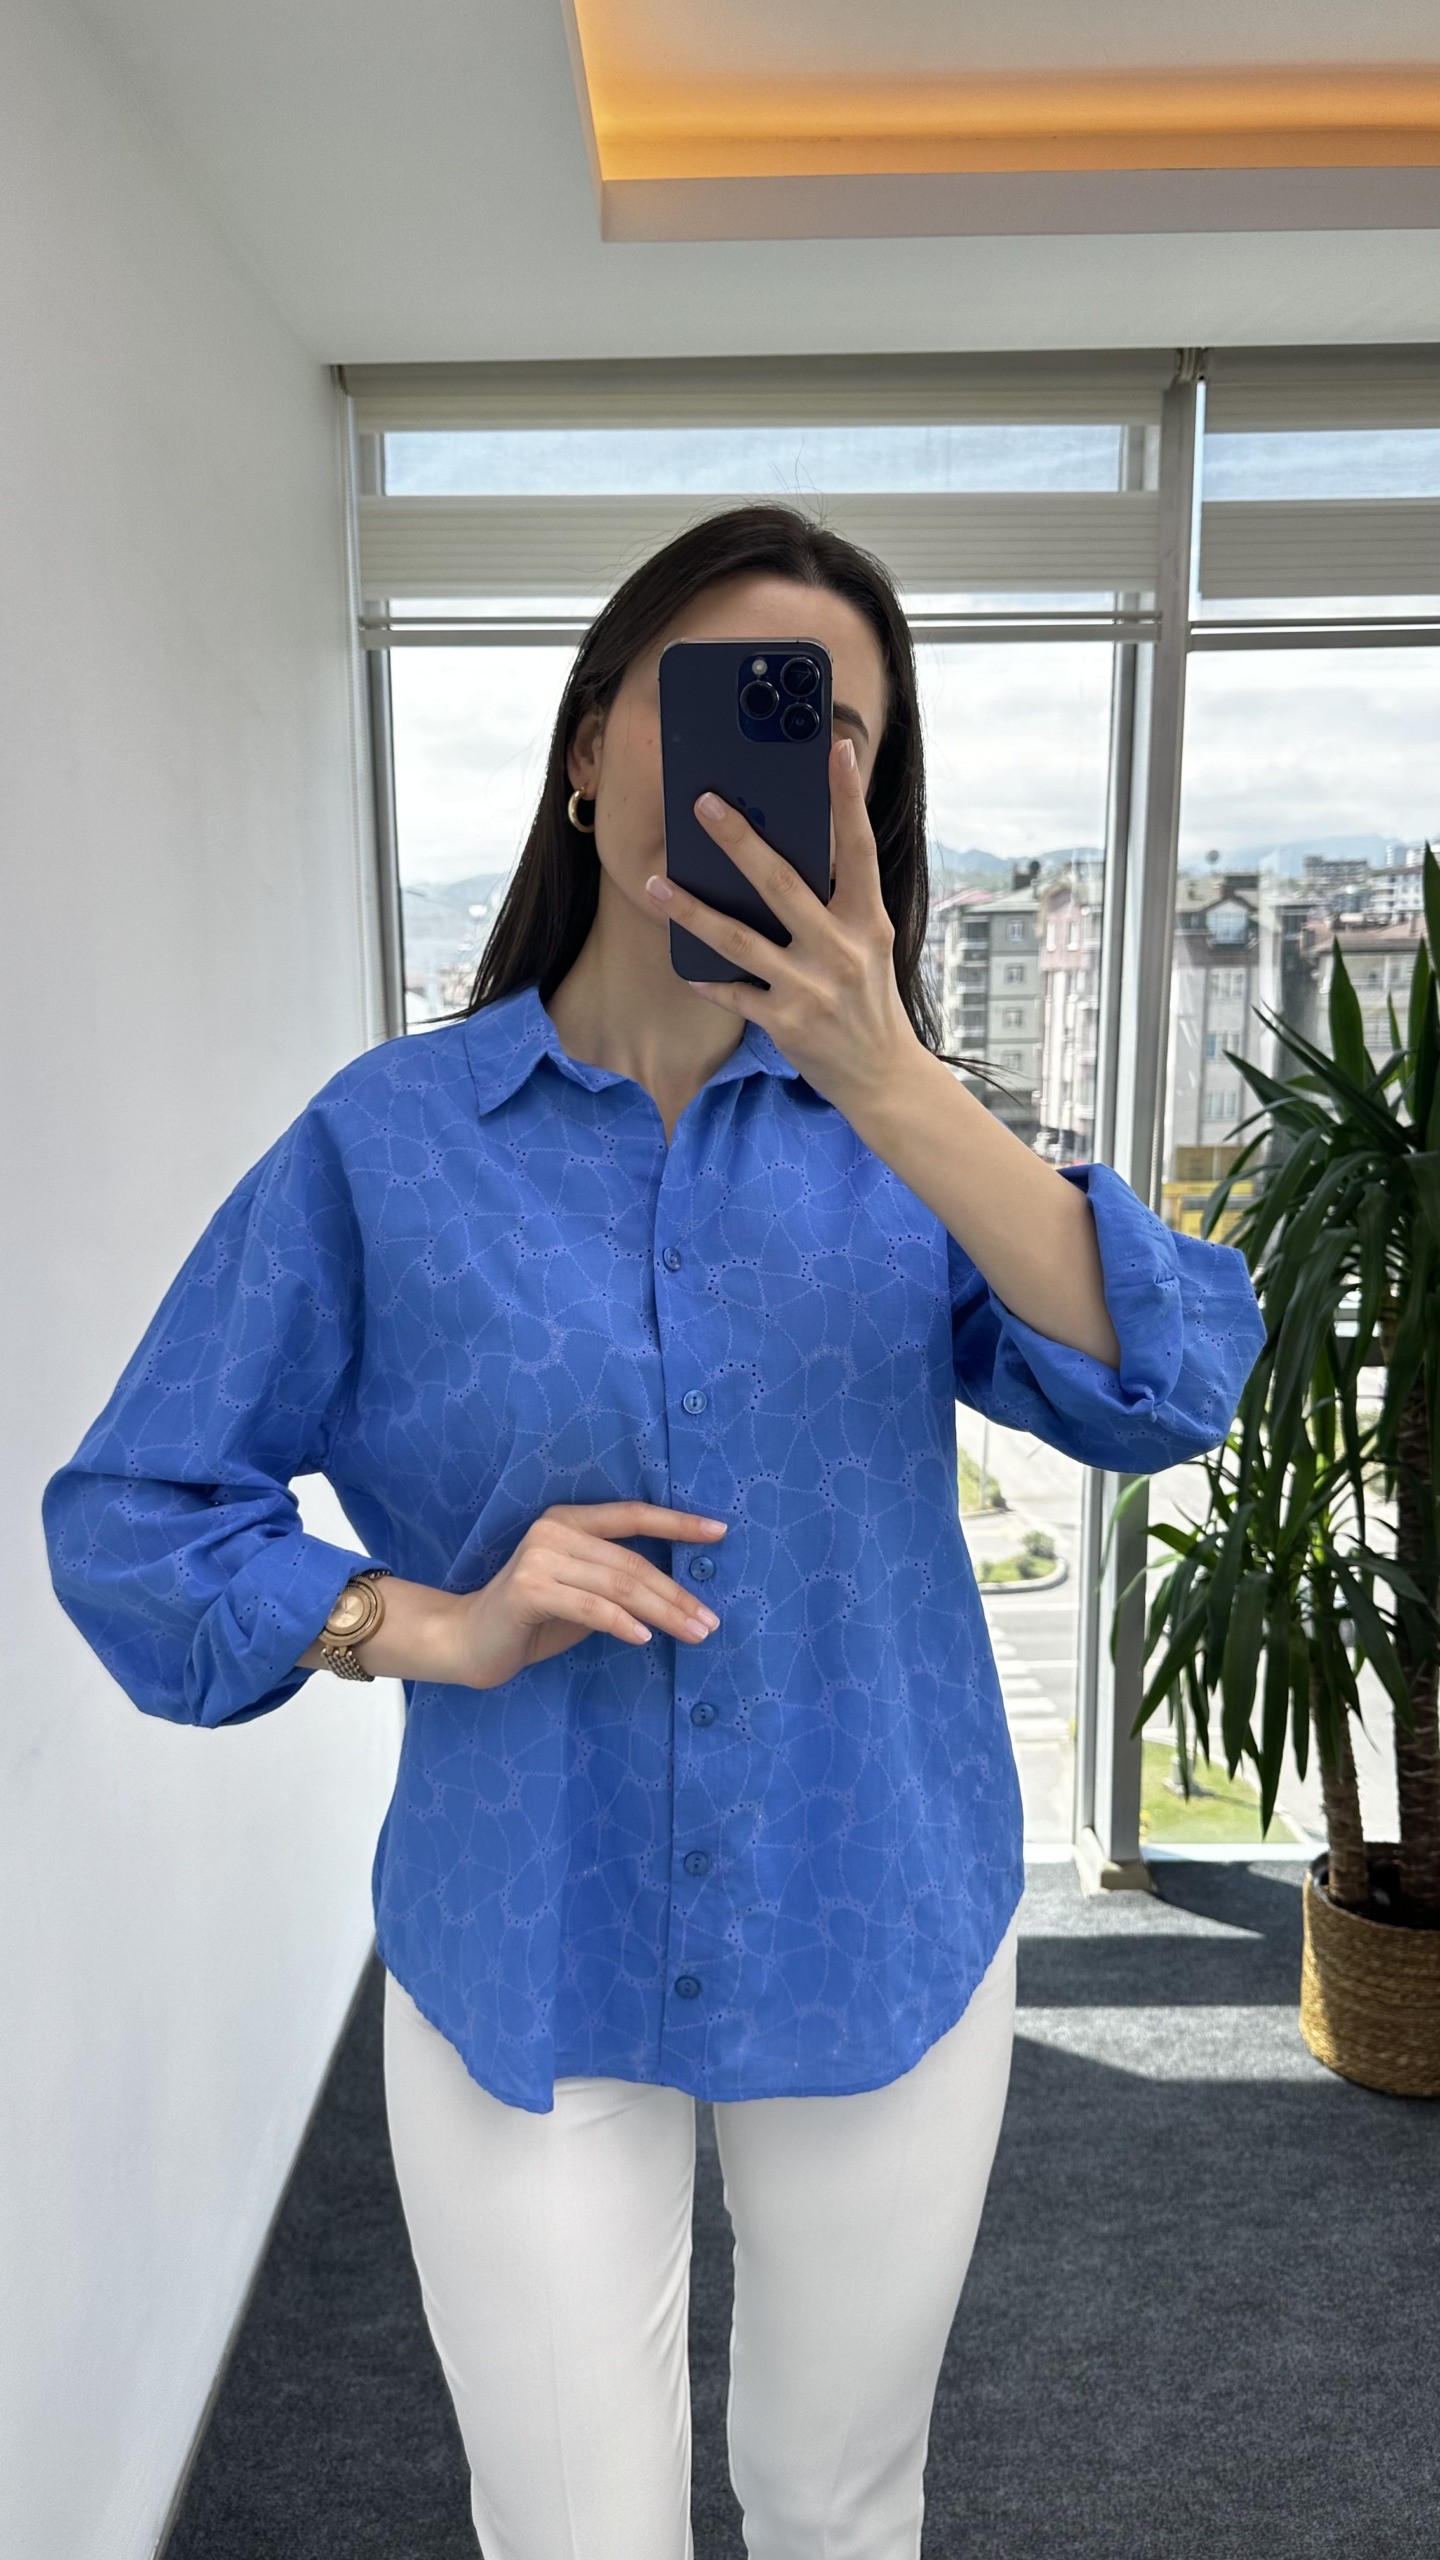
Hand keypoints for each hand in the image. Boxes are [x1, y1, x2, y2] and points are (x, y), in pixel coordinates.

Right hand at [451, 1501, 727, 1688]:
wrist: (467, 1641)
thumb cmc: (531, 1620)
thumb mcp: (582, 1594)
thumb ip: (616, 1583)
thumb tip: (677, 1594)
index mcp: (568, 1520)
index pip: (632, 1515)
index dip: (678, 1522)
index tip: (719, 1531)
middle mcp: (554, 1531)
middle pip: (632, 1561)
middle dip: (677, 1593)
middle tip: (711, 1620)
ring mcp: (540, 1558)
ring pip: (619, 1584)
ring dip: (663, 1612)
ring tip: (695, 1633)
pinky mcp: (529, 1590)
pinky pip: (590, 1607)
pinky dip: (623, 1623)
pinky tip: (645, 1639)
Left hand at [643, 735, 919, 1115]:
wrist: (881, 1075)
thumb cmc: (868, 997)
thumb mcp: (867, 943)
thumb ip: (836, 903)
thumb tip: (786, 853)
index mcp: (866, 920)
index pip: (859, 849)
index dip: (848, 799)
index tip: (836, 751)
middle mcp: (840, 949)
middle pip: (782, 884)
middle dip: (739, 841)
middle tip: (704, 803)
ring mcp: (810, 987)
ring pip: (739, 939)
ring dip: (692, 910)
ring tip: (656, 883)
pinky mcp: (785, 1022)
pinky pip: (733, 994)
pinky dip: (707, 980)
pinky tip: (684, 967)